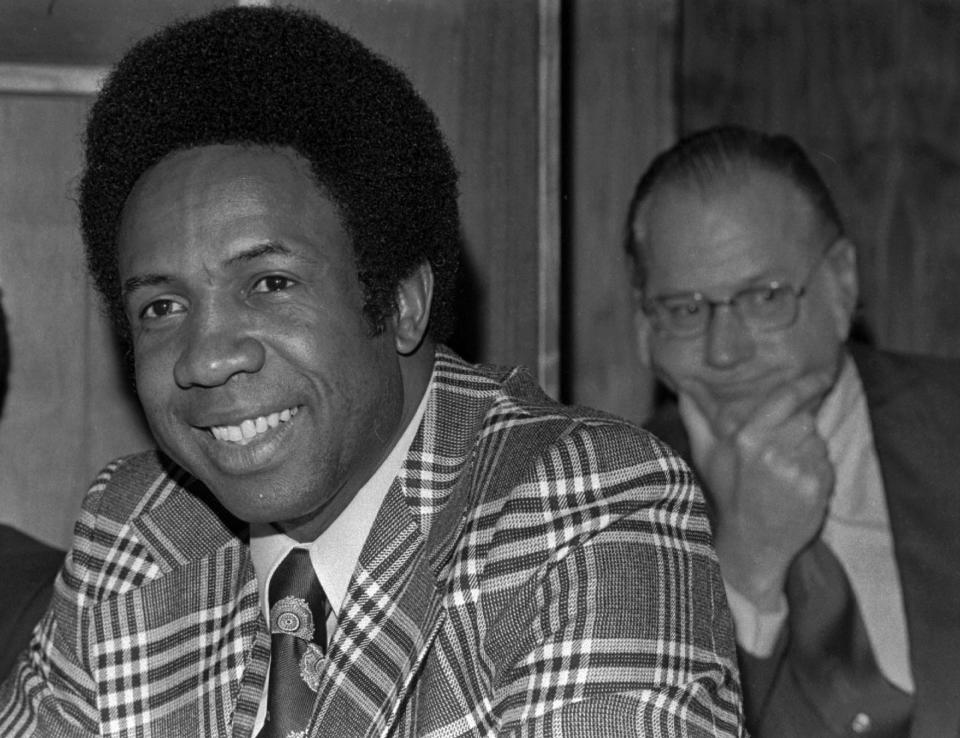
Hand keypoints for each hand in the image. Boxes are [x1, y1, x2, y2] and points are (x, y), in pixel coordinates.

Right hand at [687, 372, 835, 610]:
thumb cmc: (728, 496)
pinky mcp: (817, 487)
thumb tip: (683, 389)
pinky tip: (797, 486)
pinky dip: (817, 471)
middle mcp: (773, 450)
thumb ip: (696, 418)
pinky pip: (826, 463)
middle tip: (781, 452)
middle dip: (798, 430)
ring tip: (786, 472)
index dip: (810, 384)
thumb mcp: (705, 456)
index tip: (825, 375)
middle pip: (805, 419)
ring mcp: (797, 470)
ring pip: (817, 440)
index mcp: (747, 437)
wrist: (751, 545)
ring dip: (807, 450)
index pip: (787, 399)